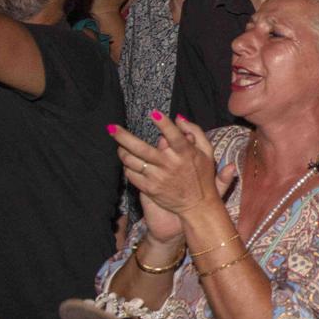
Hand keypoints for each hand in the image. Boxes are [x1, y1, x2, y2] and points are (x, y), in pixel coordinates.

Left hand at [109, 115, 236, 244]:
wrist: (197, 205)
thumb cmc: (202, 176)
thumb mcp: (207, 151)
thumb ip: (195, 132)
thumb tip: (178, 118)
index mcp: (185, 153)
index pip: (172, 135)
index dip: (163, 123)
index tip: (153, 113)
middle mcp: (169, 164)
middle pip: (141, 148)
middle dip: (123, 136)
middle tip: (112, 128)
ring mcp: (158, 177)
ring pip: (132, 161)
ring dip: (122, 151)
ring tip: (119, 146)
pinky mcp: (150, 189)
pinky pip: (131, 175)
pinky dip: (127, 167)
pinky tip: (128, 162)